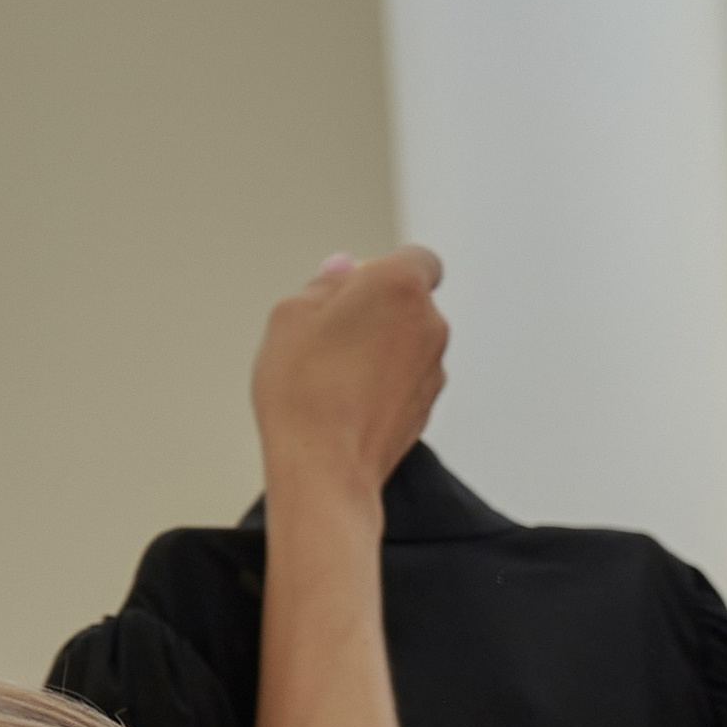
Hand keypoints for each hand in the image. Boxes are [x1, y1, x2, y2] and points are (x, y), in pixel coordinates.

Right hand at [252, 247, 448, 507]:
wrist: (326, 467)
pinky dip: (385, 381)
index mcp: (401, 286)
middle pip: (410, 302)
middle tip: (329, 332)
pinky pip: (406, 379)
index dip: (387, 268)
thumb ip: (324, 284)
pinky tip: (347, 400)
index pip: (417, 259)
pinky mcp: (428, 406)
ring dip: (380, 348)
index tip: (355, 287)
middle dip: (378, 309)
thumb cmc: (304, 386)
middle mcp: (431, 324)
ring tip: (332, 373)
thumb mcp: (291, 315)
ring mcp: (434, 369)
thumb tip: (344, 269)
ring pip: (408, 343)